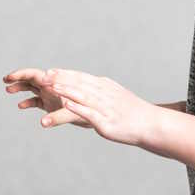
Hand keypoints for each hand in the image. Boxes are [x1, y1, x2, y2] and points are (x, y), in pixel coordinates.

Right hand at [4, 68, 91, 127]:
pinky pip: (38, 101)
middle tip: (4, 81)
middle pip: (32, 79)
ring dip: (21, 88)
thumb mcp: (74, 114)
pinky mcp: (53, 104)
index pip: (35, 75)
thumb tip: (43, 123)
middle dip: (18, 79)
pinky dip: (29, 102)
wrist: (101, 115)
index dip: (21, 75)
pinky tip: (21, 106)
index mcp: (56, 84)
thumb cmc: (90, 113)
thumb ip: (57, 117)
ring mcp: (53, 95)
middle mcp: (53, 87)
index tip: (8, 78)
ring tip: (8, 91)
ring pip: (33, 88)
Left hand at [40, 68, 156, 145]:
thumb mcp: (115, 96)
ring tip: (51, 88)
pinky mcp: (106, 121)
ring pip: (82, 96)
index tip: (49, 71)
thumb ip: (101, 90)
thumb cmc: (132, 112)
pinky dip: (77, 108)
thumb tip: (89, 85)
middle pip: (78, 84)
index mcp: (105, 87)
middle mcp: (104, 94)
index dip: (64, 74)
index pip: (81, 78)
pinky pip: (89, 113)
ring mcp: (105, 107)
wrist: (151, 124)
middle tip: (43, 77)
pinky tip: (66, 105)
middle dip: (60, 80)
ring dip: (65, 91)